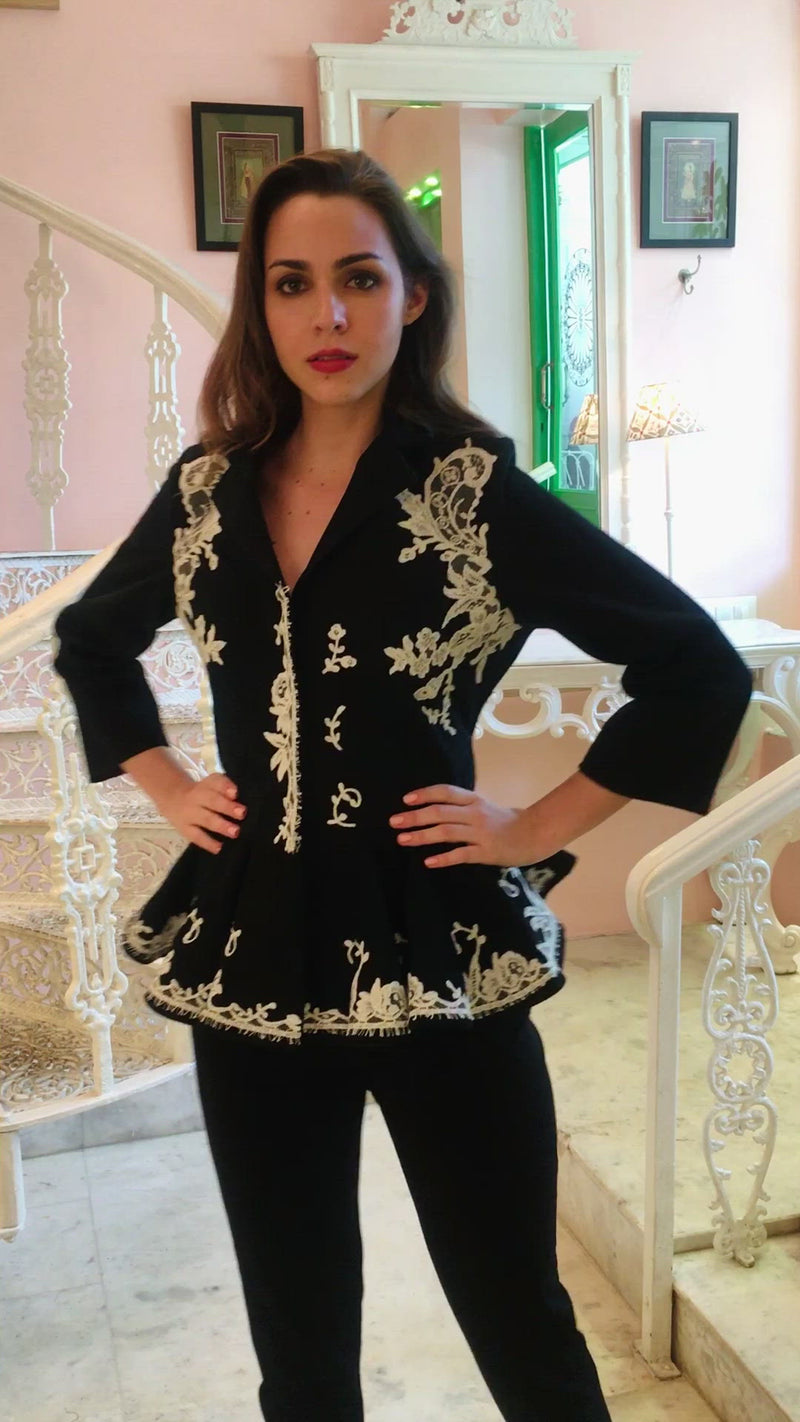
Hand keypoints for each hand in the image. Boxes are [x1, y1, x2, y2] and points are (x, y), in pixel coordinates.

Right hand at [156, 772, 246, 854]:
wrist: (172, 797)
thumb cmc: (201, 792)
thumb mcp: (210, 784)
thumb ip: (224, 786)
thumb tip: (236, 795)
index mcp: (206, 785)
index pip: (215, 783)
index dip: (226, 787)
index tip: (236, 793)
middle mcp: (197, 798)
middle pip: (212, 801)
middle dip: (227, 807)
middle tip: (242, 813)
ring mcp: (190, 814)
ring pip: (206, 819)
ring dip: (221, 826)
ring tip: (235, 832)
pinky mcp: (185, 829)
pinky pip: (196, 836)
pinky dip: (207, 843)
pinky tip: (219, 848)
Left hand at [389, 783, 547, 868]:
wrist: (534, 834)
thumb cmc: (505, 821)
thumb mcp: (483, 807)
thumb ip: (461, 806)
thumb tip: (431, 807)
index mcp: (474, 800)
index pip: (446, 792)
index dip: (425, 794)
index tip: (406, 799)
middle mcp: (475, 813)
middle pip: (440, 812)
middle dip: (415, 816)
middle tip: (394, 821)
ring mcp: (480, 833)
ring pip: (446, 832)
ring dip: (422, 836)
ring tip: (402, 840)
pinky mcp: (486, 852)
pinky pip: (461, 854)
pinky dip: (443, 858)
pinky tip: (428, 862)